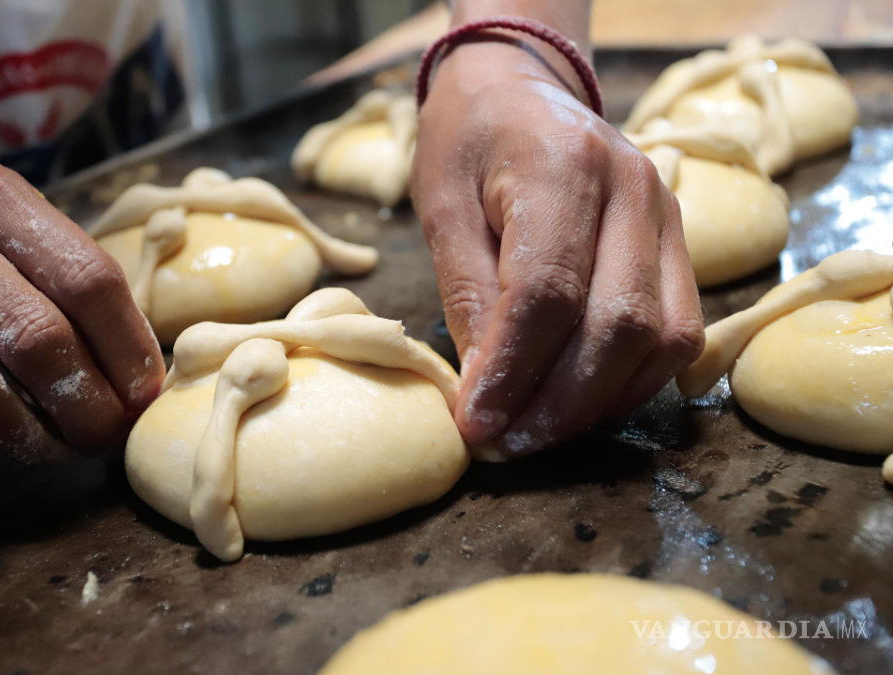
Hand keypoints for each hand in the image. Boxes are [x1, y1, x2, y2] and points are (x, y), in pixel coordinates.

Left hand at [412, 41, 703, 457]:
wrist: (520, 91)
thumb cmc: (469, 144)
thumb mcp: (442, 208)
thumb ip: (467, 293)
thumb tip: (486, 390)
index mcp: (564, 166)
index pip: (549, 292)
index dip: (513, 371)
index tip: (474, 424)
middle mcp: (635, 190)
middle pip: (618, 326)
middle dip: (559, 404)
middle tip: (505, 444)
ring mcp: (670, 217)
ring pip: (662, 339)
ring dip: (598, 404)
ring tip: (537, 435)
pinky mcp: (684, 246)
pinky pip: (678, 334)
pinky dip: (630, 383)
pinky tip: (579, 405)